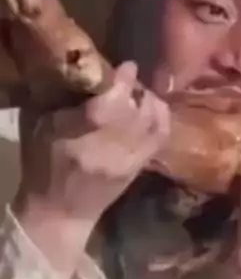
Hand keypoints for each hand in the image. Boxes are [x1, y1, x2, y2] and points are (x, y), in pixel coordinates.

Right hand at [12, 62, 169, 277]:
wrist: (60, 212)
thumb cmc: (44, 166)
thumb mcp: (39, 127)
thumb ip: (61, 98)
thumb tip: (83, 69)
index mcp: (80, 134)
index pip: (111, 101)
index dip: (125, 79)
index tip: (128, 65)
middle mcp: (109, 146)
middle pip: (137, 109)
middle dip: (138, 88)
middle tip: (130, 80)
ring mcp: (129, 158)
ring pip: (153, 121)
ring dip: (150, 101)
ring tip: (140, 94)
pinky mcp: (140, 167)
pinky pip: (161, 137)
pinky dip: (162, 118)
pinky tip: (154, 109)